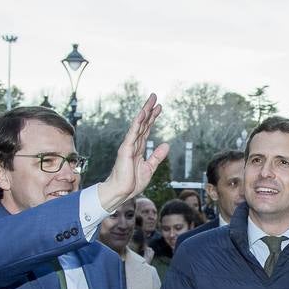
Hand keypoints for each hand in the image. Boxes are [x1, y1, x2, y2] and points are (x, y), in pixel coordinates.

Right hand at [95, 94, 170, 212]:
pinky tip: (142, 114)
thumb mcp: (150, 168)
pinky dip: (138, 123)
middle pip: (143, 123)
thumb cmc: (132, 182)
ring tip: (150, 102)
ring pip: (138, 125)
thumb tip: (166, 144)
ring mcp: (129, 145)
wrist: (121, 192)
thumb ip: (157, 156)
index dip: (153, 118)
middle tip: (154, 97)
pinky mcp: (126, 149)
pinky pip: (133, 133)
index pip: (147, 129)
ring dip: (144, 113)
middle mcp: (133, 144)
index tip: (159, 107)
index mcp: (139, 148)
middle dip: (149, 110)